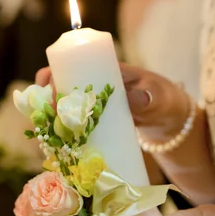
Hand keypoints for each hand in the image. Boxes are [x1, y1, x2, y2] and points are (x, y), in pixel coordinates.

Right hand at [36, 64, 189, 142]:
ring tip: (47, 137)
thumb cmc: (163, 101)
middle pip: (57, 89)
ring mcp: (89, 108)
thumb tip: (134, 98)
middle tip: (48, 120)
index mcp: (102, 71)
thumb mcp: (159, 97)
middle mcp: (90, 87)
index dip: (51, 75)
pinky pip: (69, 128)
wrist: (170, 123)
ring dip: (47, 121)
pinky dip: (59, 137)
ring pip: (59, 110)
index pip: (68, 66)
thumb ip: (150, 97)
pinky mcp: (91, 126)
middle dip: (44, 102)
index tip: (48, 90)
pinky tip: (55, 149)